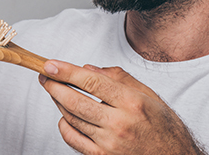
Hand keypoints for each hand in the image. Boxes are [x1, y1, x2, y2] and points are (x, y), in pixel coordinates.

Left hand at [39, 60, 204, 154]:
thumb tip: (88, 69)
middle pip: (75, 101)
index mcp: (131, 102)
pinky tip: (65, 116)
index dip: (66, 71)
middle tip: (45, 76)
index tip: (50, 65)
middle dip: (54, 86)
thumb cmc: (163, 126)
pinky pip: (72, 138)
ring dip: (58, 102)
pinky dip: (64, 125)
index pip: (90, 81)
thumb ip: (118, 77)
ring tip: (55, 91)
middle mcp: (118, 123)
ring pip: (71, 118)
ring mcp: (108, 143)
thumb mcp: (148, 94)